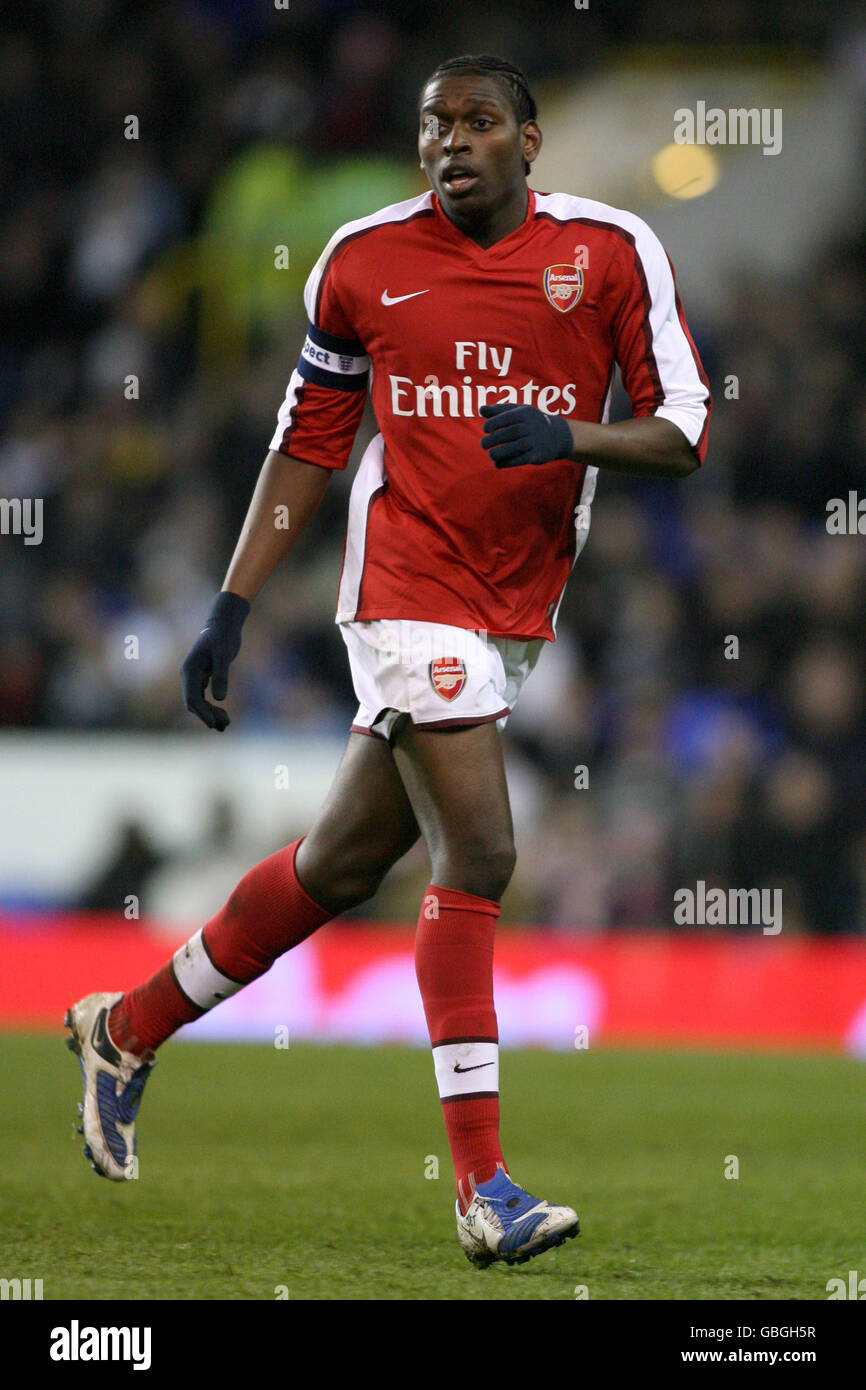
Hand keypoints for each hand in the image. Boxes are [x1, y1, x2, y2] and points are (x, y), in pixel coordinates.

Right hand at [181, 591, 249, 730]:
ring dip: (210, 714)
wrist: (224, 624)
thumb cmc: (224, 637)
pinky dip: (212, 707)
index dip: (202, 712)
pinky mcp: (203, 677)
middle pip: (193, 703)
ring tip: (226, 724)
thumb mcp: (224, 655)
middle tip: (225, 725)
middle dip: (207, 715)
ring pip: (198, 702)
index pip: (192, 697)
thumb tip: (219, 699)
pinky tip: (223, 716)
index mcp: (189, 670)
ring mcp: (194, 677)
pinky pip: (204, 697)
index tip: (213, 724)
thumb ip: (221, 675)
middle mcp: (189, 675)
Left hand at [480, 402, 573, 467]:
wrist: (557, 435)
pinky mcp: (537, 455)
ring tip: (491, 454)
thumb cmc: (530, 422)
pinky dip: (507, 462)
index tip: (485, 429)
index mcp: (525, 413)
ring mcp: (536, 441)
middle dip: (493, 439)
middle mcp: (531, 426)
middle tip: (483, 444)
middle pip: (510, 433)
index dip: (493, 423)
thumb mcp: (518, 411)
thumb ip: (499, 410)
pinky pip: (521, 460)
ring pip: (516, 447)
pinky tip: (498, 463)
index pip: (506, 417)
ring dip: (499, 453)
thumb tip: (481, 409)